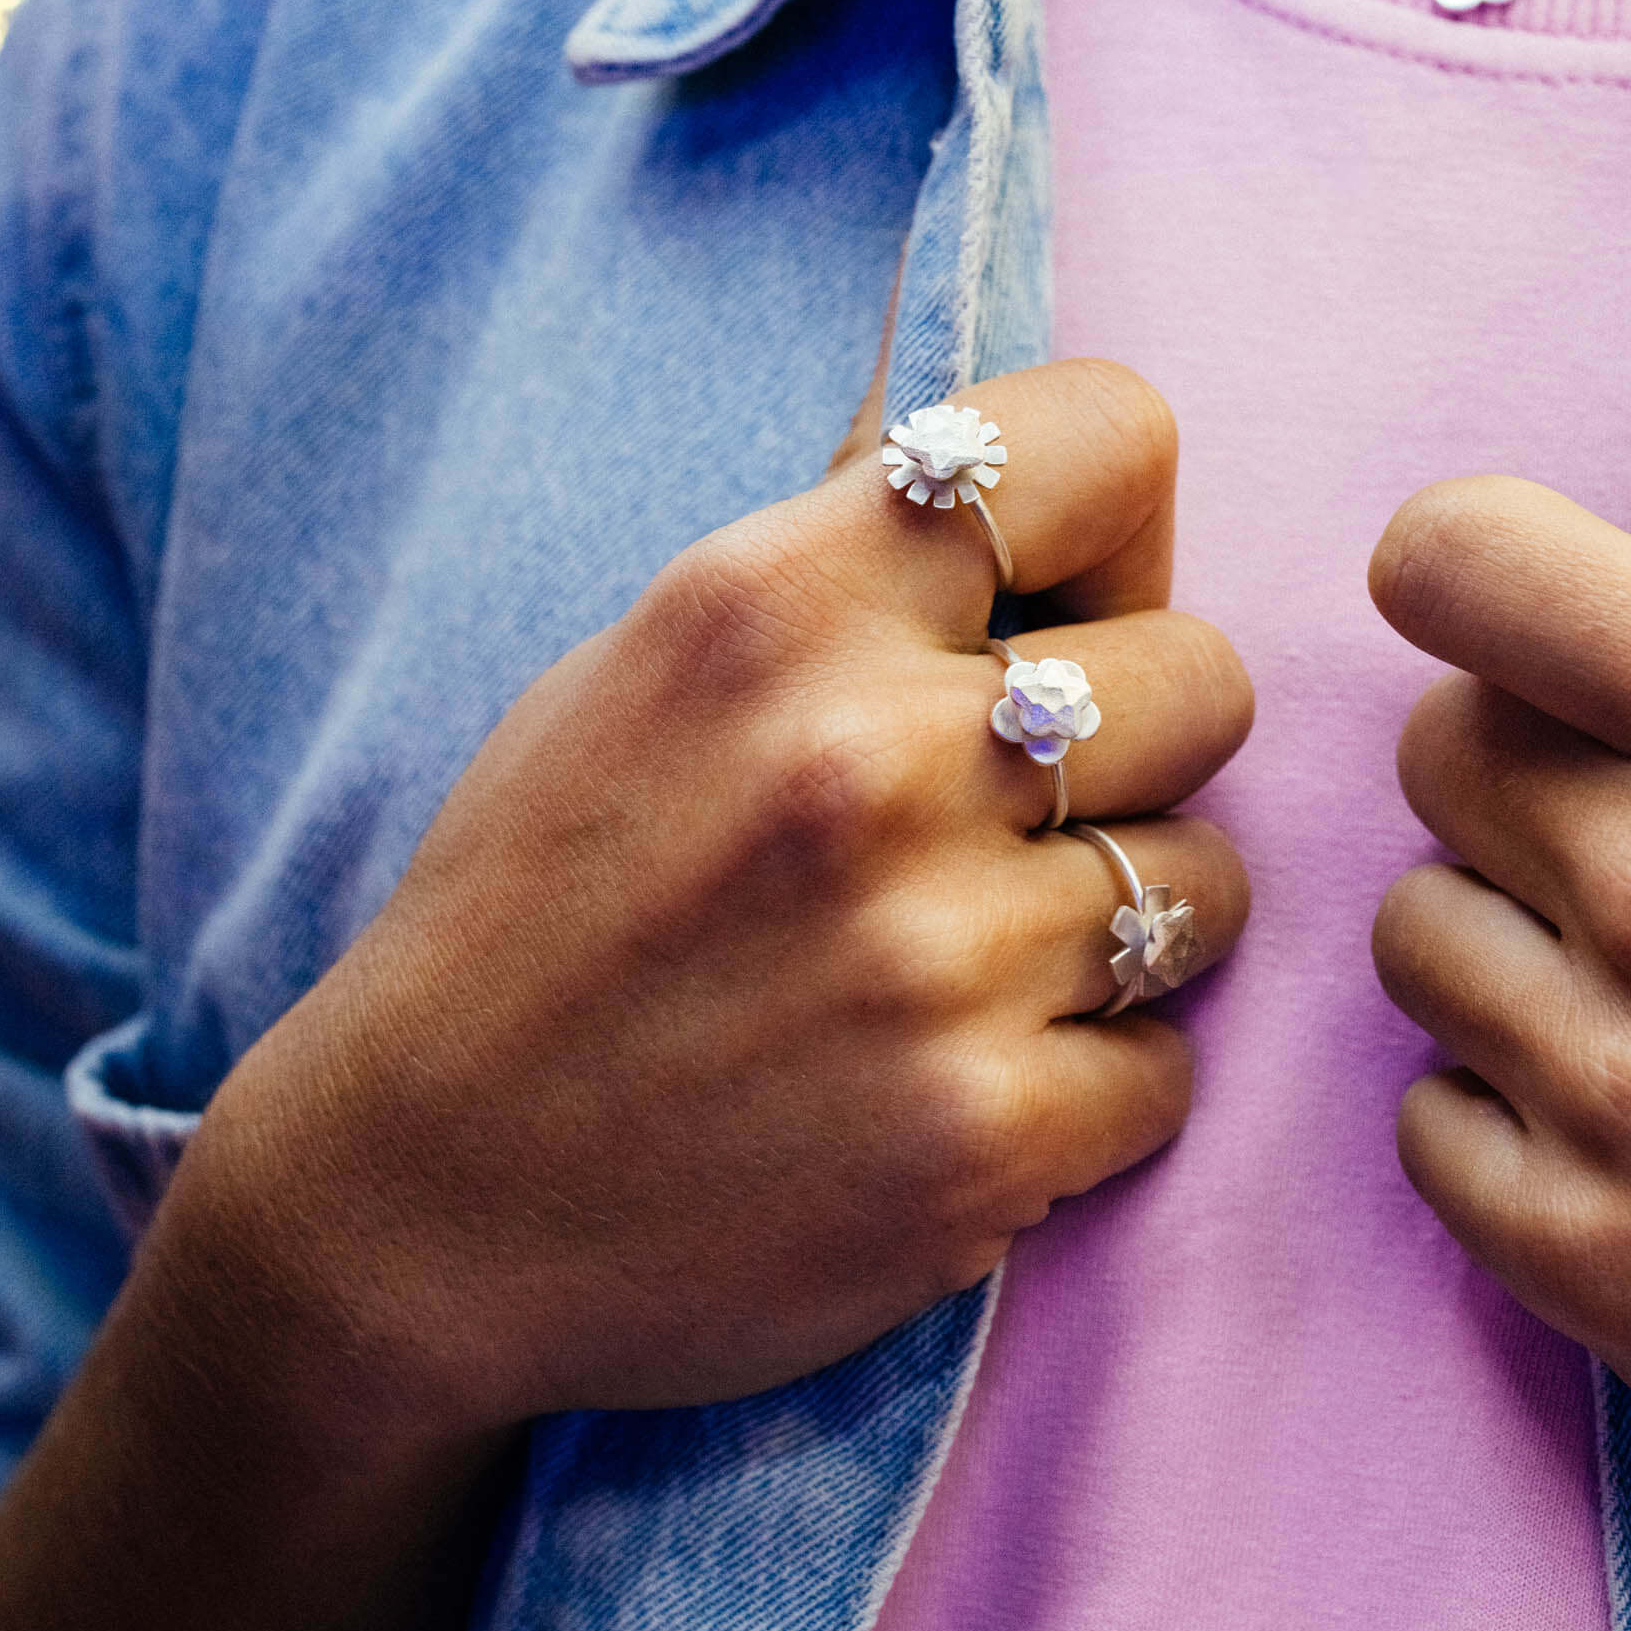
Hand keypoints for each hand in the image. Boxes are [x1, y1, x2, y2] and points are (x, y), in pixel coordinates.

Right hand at [169, 358, 1250, 1452]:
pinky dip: (1092, 1089)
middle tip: (1011, 819)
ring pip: (1208, 885)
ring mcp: (936, 958)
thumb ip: (824, 552)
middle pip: (1207, 678)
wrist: (422, 1206)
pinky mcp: (981, 1139)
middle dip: (1136, 748)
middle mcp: (868, 757)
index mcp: (773, 602)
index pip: (1110, 443)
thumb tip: (969, 424)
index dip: (1111, 530)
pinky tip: (958, 1085)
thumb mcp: (638, 667)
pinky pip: (1170, 1069)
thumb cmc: (533, 917)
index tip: (1051, 607)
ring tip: (976, 965)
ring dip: (1121, 929)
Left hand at [1366, 378, 1630, 1557]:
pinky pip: (1426, 1118)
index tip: (1537, 635)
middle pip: (1437, 750)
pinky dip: (1515, 1119)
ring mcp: (1618, 1092)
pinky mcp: (1582, 1260)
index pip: (1462, 567)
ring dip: (1518, 948)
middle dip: (1530, 777)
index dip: (1486, 588)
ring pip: (1417, 931)